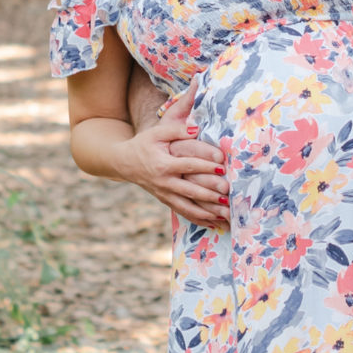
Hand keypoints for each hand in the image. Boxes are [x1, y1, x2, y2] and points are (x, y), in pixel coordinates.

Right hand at [121, 84, 229, 227]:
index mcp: (163, 165)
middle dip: (210, 194)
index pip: (188, 166)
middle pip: (190, 191)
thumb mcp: (157, 132)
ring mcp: (165, 195)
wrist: (124, 163)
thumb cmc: (143, 144)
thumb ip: (177, 130)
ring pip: (188, 208)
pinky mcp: (165, 201)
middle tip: (228, 193)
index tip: (222, 166)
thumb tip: (197, 129)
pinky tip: (214, 224)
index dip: (205, 166)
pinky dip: (199, 220)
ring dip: (208, 212)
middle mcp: (164, 183)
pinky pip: (183, 213)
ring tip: (226, 214)